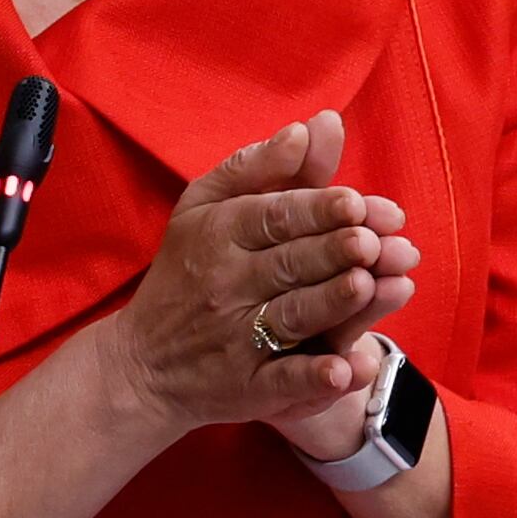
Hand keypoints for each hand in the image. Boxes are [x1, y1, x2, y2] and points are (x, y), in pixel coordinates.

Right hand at [110, 112, 419, 436]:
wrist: (142, 366)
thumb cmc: (187, 271)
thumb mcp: (206, 208)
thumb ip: (260, 167)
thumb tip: (311, 128)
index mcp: (218, 233)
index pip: (272, 216)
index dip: (317, 209)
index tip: (356, 202)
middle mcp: (225, 286)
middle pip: (288, 263)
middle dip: (332, 250)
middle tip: (374, 240)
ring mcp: (237, 340)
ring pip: (291, 317)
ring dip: (329, 303)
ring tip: (365, 284)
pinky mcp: (249, 389)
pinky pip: (284, 383)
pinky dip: (313, 378)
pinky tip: (345, 368)